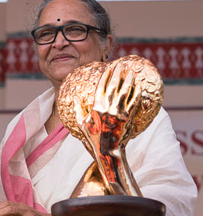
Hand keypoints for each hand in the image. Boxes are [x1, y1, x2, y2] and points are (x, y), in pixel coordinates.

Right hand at [72, 62, 141, 194]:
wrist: (108, 150)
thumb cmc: (92, 138)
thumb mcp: (80, 124)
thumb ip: (78, 110)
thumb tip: (76, 97)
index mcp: (96, 107)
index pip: (101, 87)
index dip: (105, 76)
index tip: (109, 68)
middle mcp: (108, 107)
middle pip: (114, 86)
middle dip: (117, 74)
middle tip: (121, 65)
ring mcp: (119, 112)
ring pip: (125, 92)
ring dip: (128, 80)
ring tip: (131, 72)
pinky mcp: (128, 117)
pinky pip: (134, 102)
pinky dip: (136, 93)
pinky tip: (138, 86)